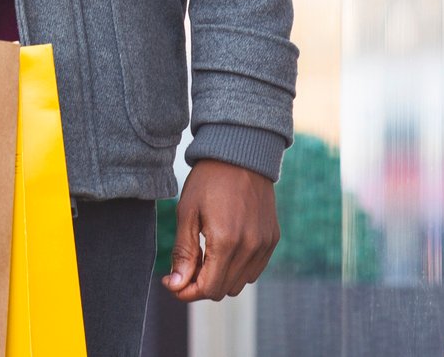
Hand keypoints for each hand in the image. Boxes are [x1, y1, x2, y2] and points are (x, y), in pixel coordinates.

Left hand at [163, 160, 278, 301]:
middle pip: (224, 290)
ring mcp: (264, 244)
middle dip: (201, 284)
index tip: (172, 281)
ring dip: (220, 277)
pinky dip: (237, 268)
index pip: (208, 289)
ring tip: (205, 254)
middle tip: (187, 264)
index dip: (187, 291)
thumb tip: (176, 285)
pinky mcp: (272, 239)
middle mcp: (250, 247)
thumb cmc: (209, 179)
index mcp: (227, 241)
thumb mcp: (187, 213)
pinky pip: (254, 269)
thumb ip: (183, 253)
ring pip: (240, 283)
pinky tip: (224, 249)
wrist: (241, 153)